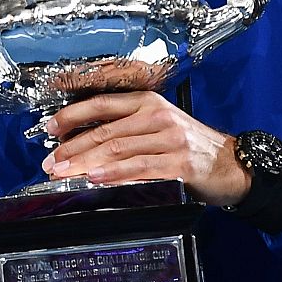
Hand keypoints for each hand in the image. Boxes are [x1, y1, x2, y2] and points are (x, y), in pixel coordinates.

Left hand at [39, 91, 248, 206]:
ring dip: (86, 163)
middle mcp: (158, 116)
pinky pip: (140, 168)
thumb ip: (126, 130)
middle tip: (51, 162)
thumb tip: (83, 143)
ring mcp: (170, 139)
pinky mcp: (180, 164)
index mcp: (148, 103)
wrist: (232, 165)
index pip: (101, 104)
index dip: (72, 115)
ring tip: (65, 173)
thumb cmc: (190, 148)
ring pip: (118, 149)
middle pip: (105, 130)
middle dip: (72, 148)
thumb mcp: (159, 127)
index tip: (50, 128)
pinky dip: (115, 174)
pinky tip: (97, 178)